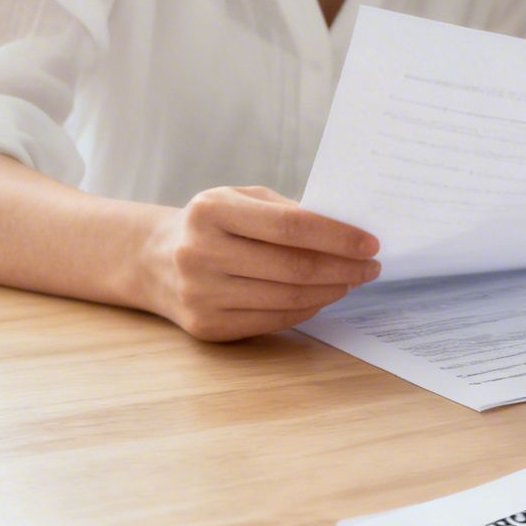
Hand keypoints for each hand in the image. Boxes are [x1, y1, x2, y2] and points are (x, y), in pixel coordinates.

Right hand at [140, 186, 380, 341]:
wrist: (154, 259)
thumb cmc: (213, 224)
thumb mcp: (242, 199)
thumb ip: (289, 211)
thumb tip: (348, 232)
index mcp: (211, 211)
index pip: (290, 227)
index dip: (337, 236)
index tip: (371, 243)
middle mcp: (199, 253)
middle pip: (293, 268)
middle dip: (344, 268)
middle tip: (371, 266)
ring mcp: (200, 294)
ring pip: (288, 298)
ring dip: (331, 291)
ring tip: (351, 280)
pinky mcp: (206, 326)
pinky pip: (273, 320)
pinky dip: (308, 309)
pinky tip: (323, 296)